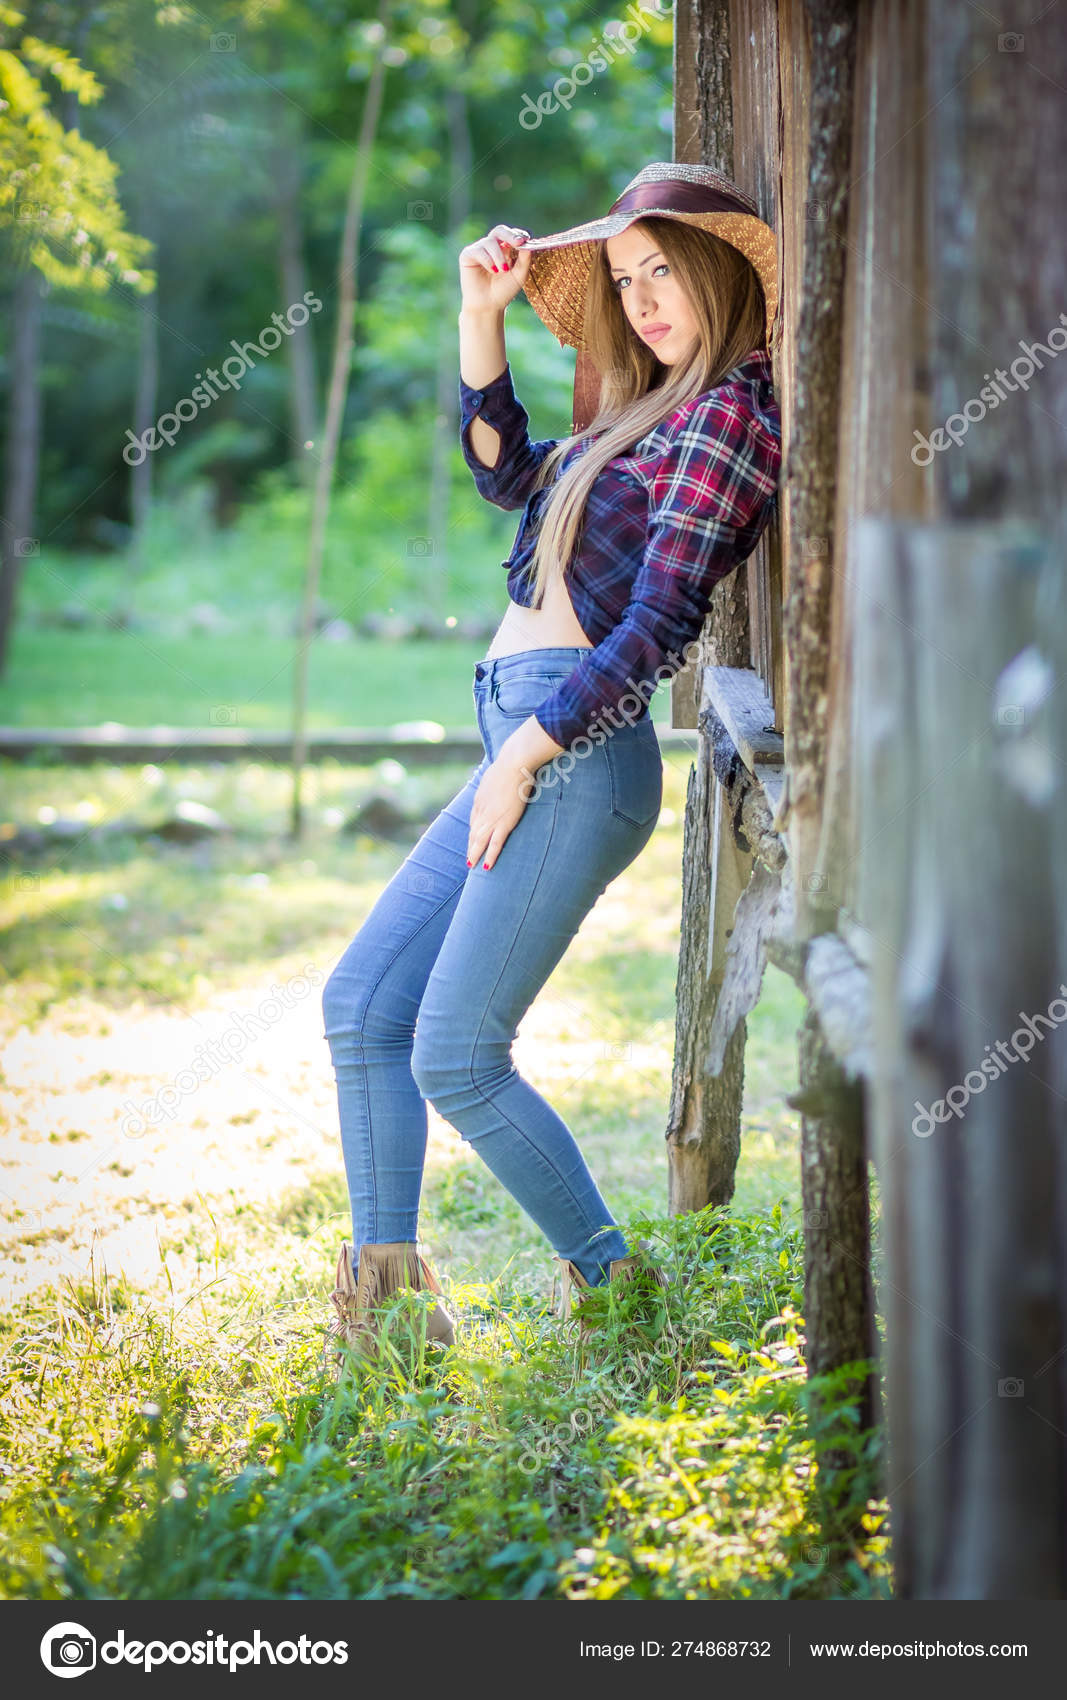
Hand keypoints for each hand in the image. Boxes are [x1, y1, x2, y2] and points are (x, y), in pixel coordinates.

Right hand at [458, 223, 532, 313]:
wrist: (488, 306)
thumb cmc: (504, 291)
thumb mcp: (519, 275)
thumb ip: (525, 259)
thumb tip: (528, 244)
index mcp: (504, 249)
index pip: (511, 235)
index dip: (518, 235)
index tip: (525, 240)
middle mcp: (491, 247)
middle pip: (499, 231)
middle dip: (510, 235)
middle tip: (519, 243)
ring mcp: (479, 249)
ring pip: (490, 242)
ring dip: (499, 256)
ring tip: (502, 270)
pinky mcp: (467, 255)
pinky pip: (478, 250)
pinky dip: (487, 260)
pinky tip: (492, 271)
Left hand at [466, 751, 535, 870]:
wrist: (514, 764)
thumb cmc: (509, 765)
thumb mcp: (495, 774)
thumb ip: (494, 782)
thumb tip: (498, 781)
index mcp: (480, 800)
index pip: (474, 821)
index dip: (473, 832)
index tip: (472, 840)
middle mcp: (482, 811)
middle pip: (473, 833)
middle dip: (470, 847)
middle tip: (468, 860)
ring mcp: (492, 818)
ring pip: (479, 841)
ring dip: (475, 855)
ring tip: (472, 866)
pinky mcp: (504, 822)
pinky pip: (495, 843)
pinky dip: (490, 855)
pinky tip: (486, 866)